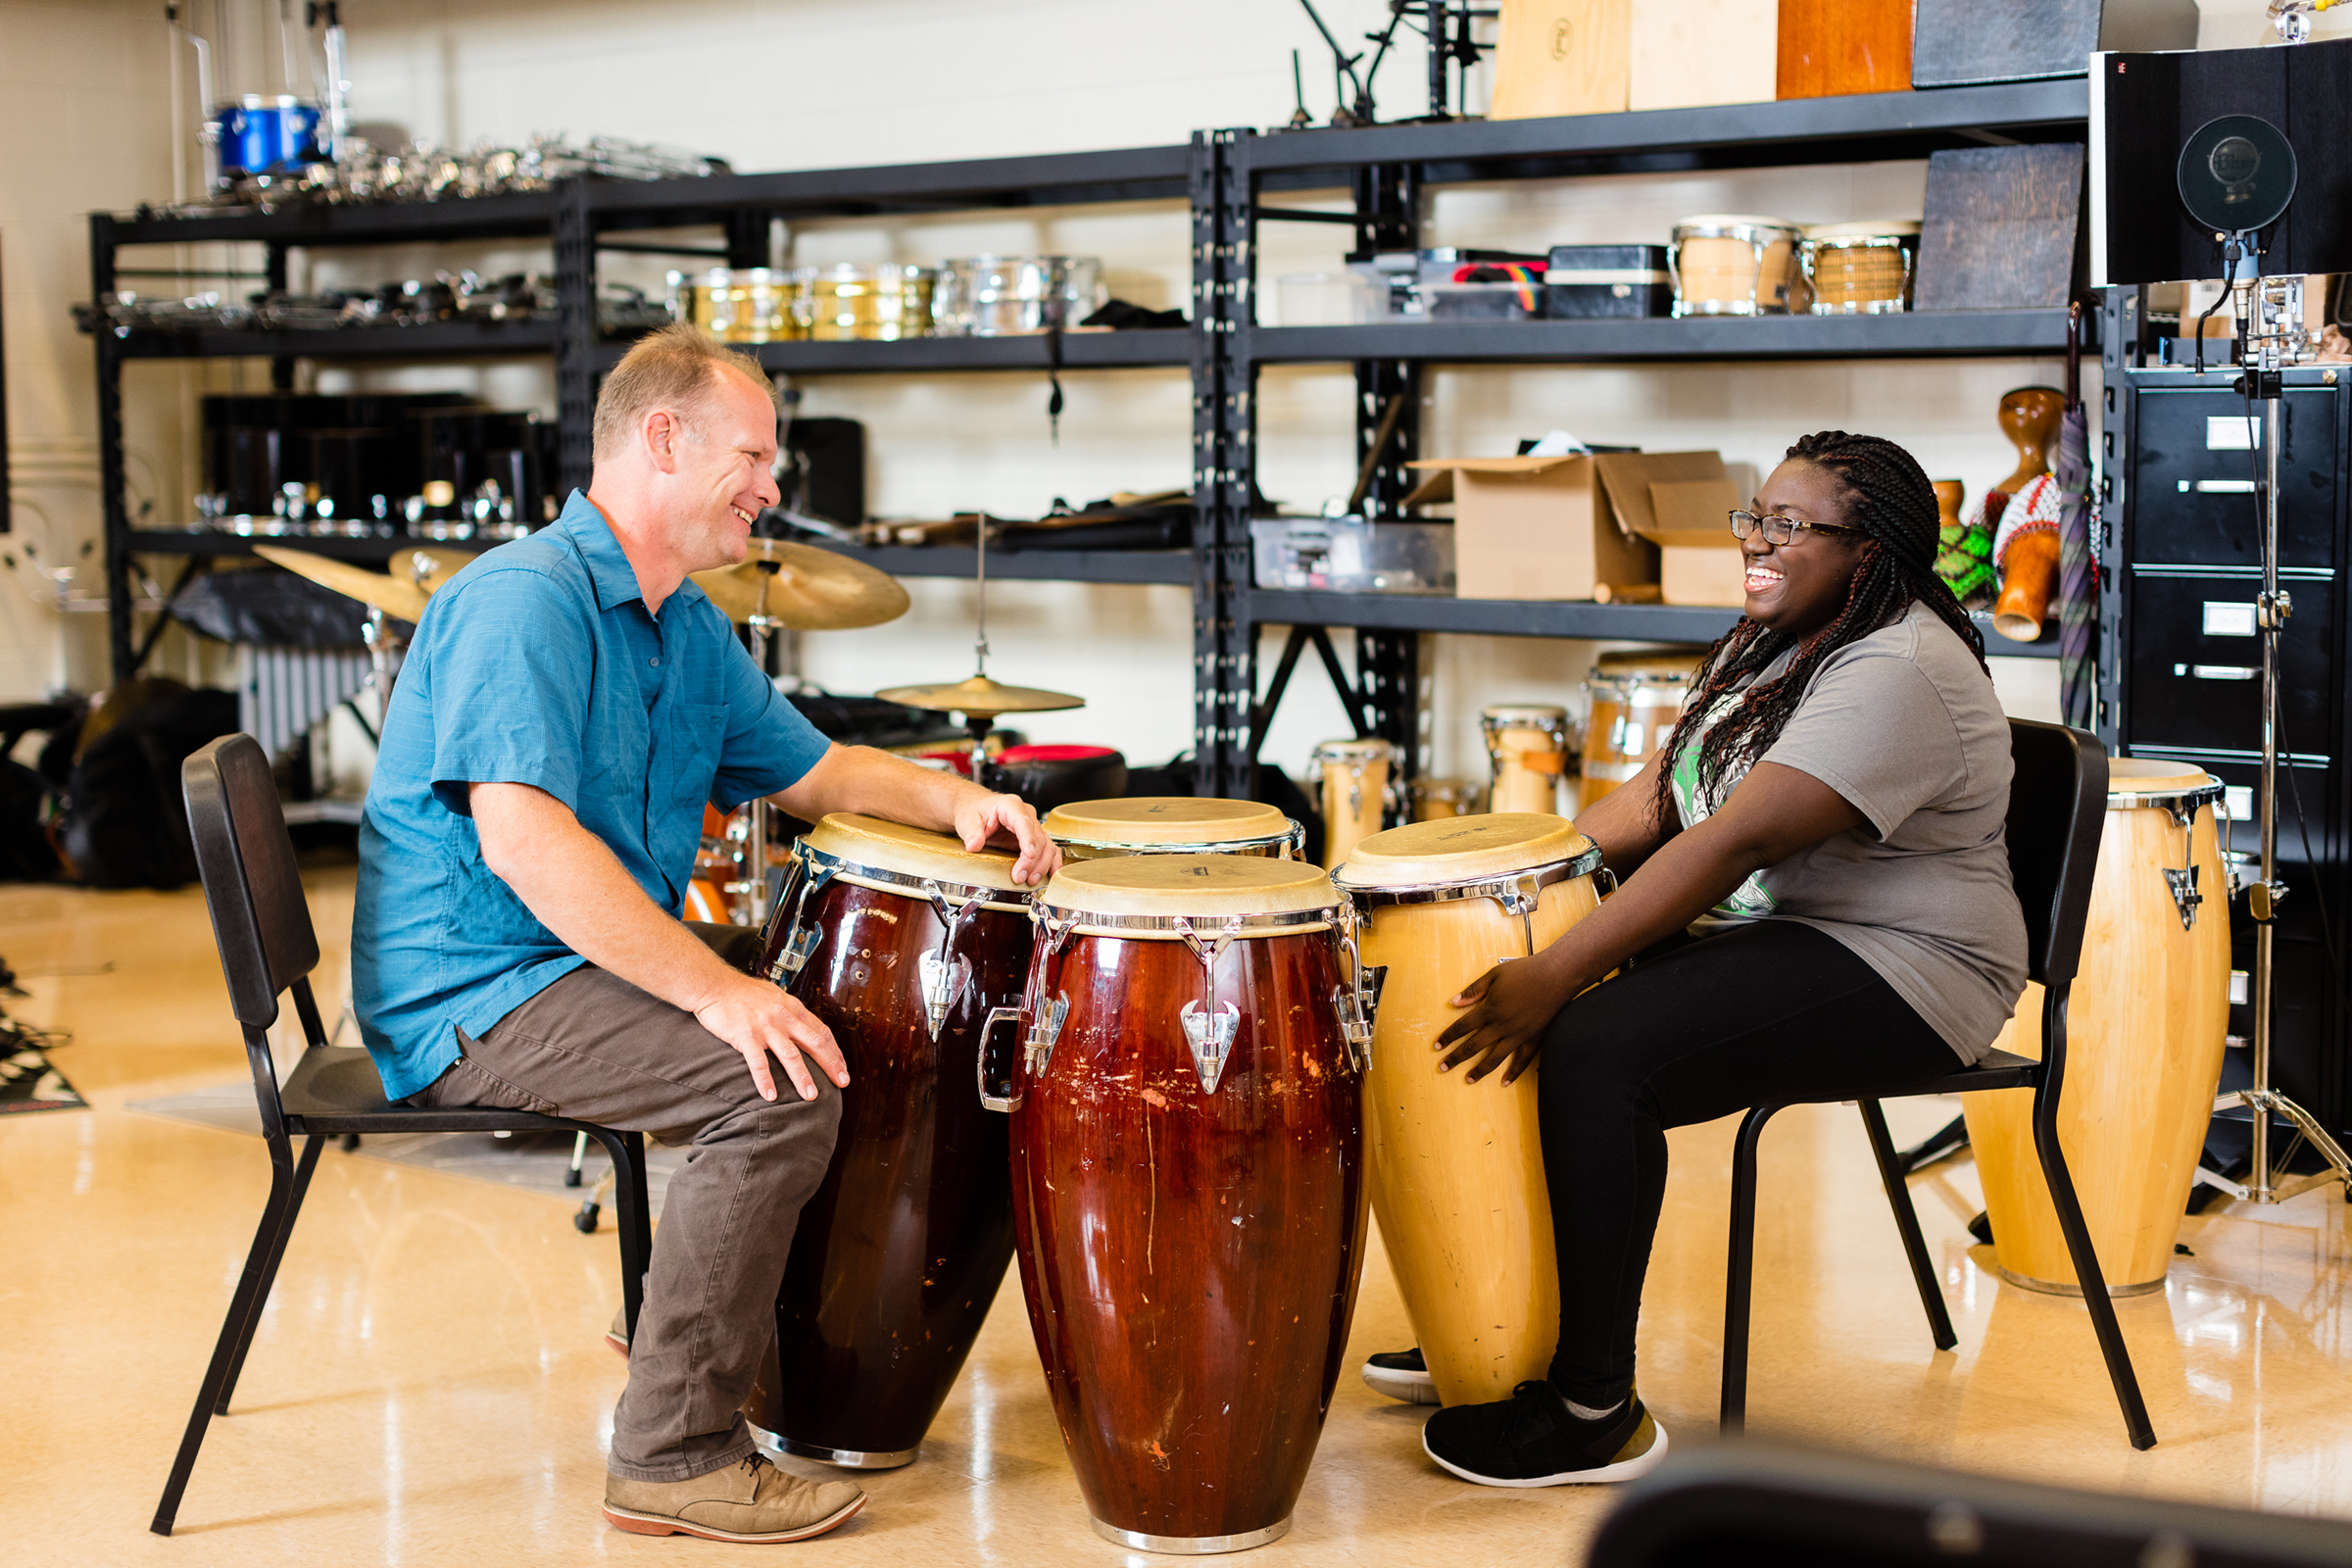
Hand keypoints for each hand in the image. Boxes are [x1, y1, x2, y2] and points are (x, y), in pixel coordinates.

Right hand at [691, 970, 848, 1102]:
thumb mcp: (774, 996)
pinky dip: (765, 1080)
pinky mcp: (745, 1036)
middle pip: (814, 1043)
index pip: (821, 1031)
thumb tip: (802, 1024)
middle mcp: (783, 1017)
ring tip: (811, 1096)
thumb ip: (789, 1011)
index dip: (834, 1050)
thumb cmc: (742, 992)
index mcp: (792, 1008)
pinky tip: (770, 1096)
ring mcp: (765, 1027)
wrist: (714, 985)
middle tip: (841, 1083)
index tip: (843, 1067)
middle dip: (830, 1065)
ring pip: (791, 1055)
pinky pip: (758, 1062)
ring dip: (803, 1077)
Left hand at [955, 791, 1061, 886]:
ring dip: (1042, 864)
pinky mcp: (1033, 838)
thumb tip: (974, 846)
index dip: (1028, 839)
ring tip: (1031, 880)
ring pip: (1046, 845)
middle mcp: (1025, 814)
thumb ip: (972, 833)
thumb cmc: (974, 811)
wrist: (975, 808)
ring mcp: (1032, 826)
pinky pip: (1048, 849)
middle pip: (1037, 837)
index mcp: (1010, 806)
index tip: (1029, 855)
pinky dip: (1051, 862)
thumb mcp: (968, 821)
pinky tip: (1050, 874)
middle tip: (1020, 877)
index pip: (1023, 822)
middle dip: (1031, 860)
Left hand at [1434, 958, 1567, 1085]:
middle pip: (1473, 1045)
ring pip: (1495, 1057)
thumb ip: (1474, 990)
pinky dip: (1513, 1073)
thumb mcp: (1494, 975)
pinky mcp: (1534, 1038)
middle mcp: (1502, 1024)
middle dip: (1456, 1057)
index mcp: (1490, 1008)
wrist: (1556, 975)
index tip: (1437, 1045)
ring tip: (1468, 1079)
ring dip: (1479, 1070)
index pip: (1462, 1026)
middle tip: (1443, 1067)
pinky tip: (1504, 1082)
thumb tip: (1454, 1002)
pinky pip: (1522, 1060)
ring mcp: (1518, 1034)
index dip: (1448, 1036)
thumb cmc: (1525, 971)